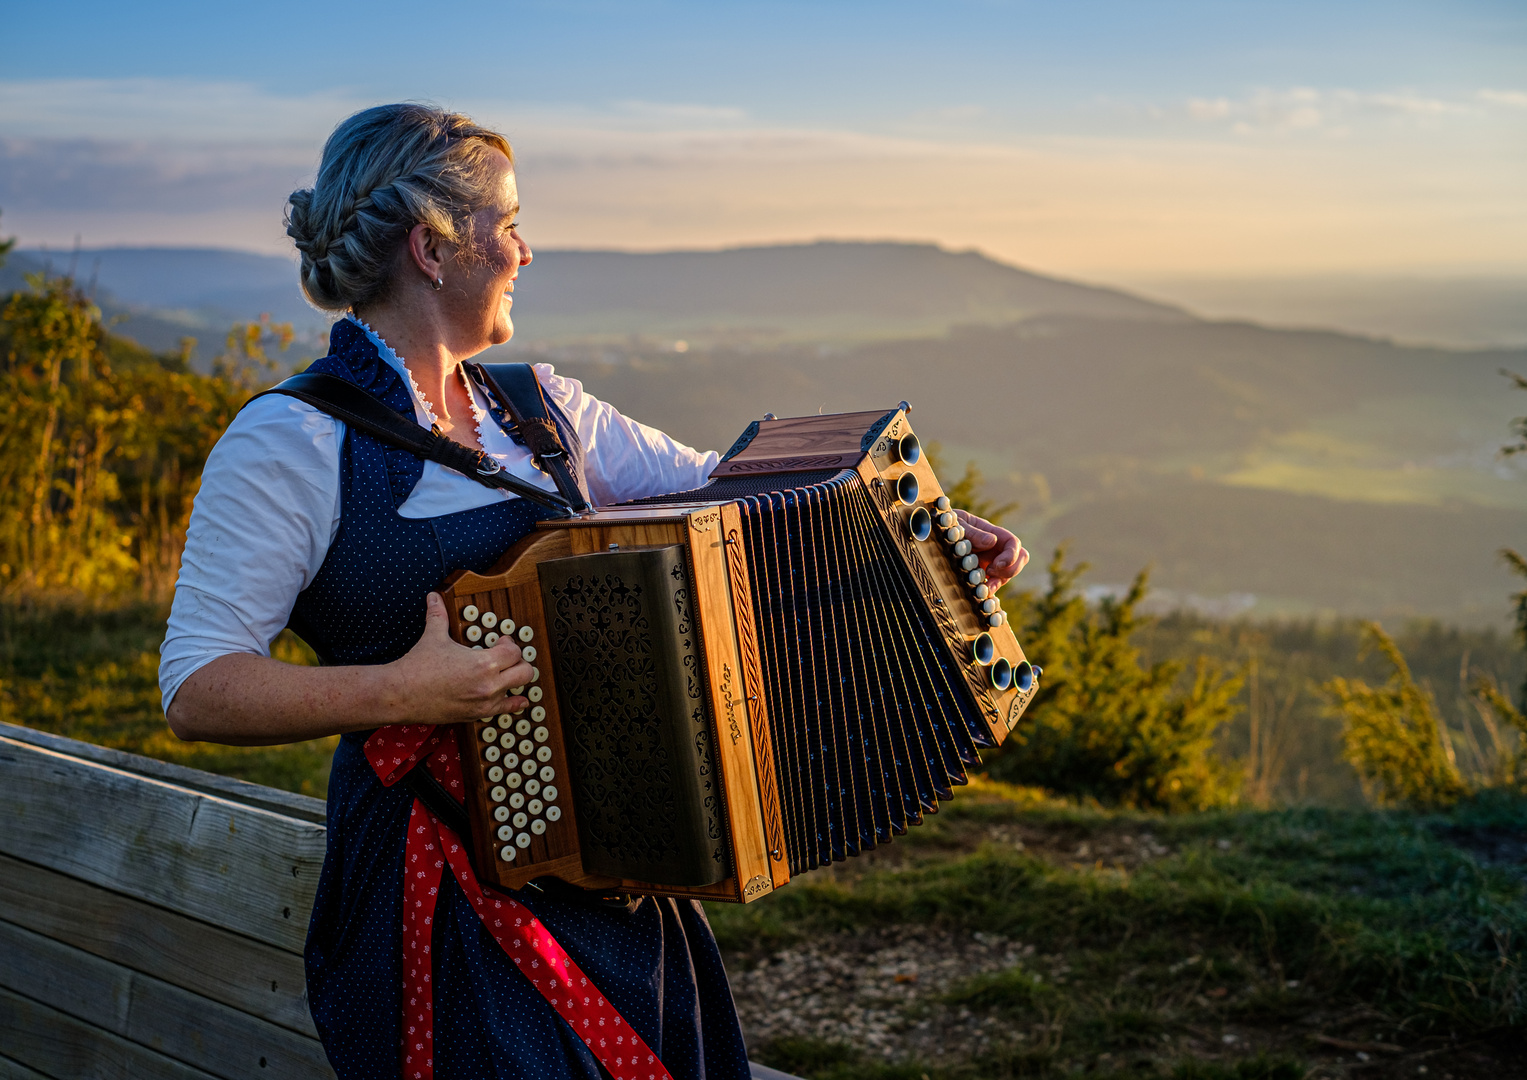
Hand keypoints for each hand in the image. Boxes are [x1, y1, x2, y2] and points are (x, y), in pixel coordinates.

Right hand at [383, 592, 536, 722]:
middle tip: (509, 659)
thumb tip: (433, 597)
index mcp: (483, 663)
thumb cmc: (418, 667)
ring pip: (517, 692)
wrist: (402, 694)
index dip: (510, 644)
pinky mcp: (476, 715)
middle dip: (519, 663)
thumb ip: (438, 614)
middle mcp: (489, 684)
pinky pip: (505, 710)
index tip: (502, 642)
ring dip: (514, 682)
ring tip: (507, 675)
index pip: (515, 652)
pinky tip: (517, 699)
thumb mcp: (433, 636)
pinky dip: (512, 704)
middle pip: (525, 672)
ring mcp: (484, 702)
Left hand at [954, 509, 1028, 589]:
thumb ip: (974, 532)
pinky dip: (988, 590)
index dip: (1011, 555)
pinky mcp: (979, 574)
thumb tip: (992, 541)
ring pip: (1006, 575)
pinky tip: (980, 594)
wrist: (935, 530)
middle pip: (1018, 560)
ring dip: (998, 583)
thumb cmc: (948, 522)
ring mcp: (989, 562)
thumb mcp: (959, 523)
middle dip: (1010, 570)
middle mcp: (995, 549)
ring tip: (984, 588)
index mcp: (993, 533)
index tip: (997, 564)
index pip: (1013, 543)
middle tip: (990, 573)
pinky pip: (991, 584)